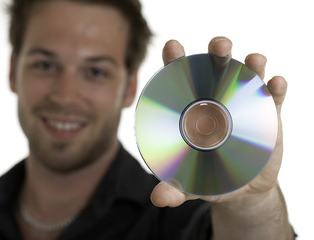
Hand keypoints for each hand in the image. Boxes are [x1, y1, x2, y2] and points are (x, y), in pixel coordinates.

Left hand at [151, 37, 287, 206]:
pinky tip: (276, 84)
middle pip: (217, 69)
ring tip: (253, 61)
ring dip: (252, 65)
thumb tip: (158, 198)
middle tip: (219, 46)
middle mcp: (218, 100)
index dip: (176, 61)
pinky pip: (274, 99)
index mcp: (194, 109)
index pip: (182, 80)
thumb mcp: (191, 183)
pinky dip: (276, 89)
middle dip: (218, 52)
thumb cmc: (209, 176)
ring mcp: (245, 105)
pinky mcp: (269, 117)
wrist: (241, 187)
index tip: (172, 47)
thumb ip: (175, 188)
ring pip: (249, 77)